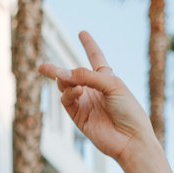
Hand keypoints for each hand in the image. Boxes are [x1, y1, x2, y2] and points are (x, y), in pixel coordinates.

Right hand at [38, 31, 153, 163]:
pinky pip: (66, 100)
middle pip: (72, 75)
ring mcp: (86, 103)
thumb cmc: (129, 111)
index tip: (82, 33)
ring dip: (64, 79)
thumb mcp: (112, 84)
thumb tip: (62, 73)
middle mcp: (94, 90)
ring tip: (65, 78)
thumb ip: (87, 75)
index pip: (96, 58)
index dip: (89, 46)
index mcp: (107, 79)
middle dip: (57, 70)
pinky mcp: (79, 117)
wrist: (131, 139)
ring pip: (65, 86)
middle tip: (42, 68)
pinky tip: (77, 91)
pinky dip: (69, 92)